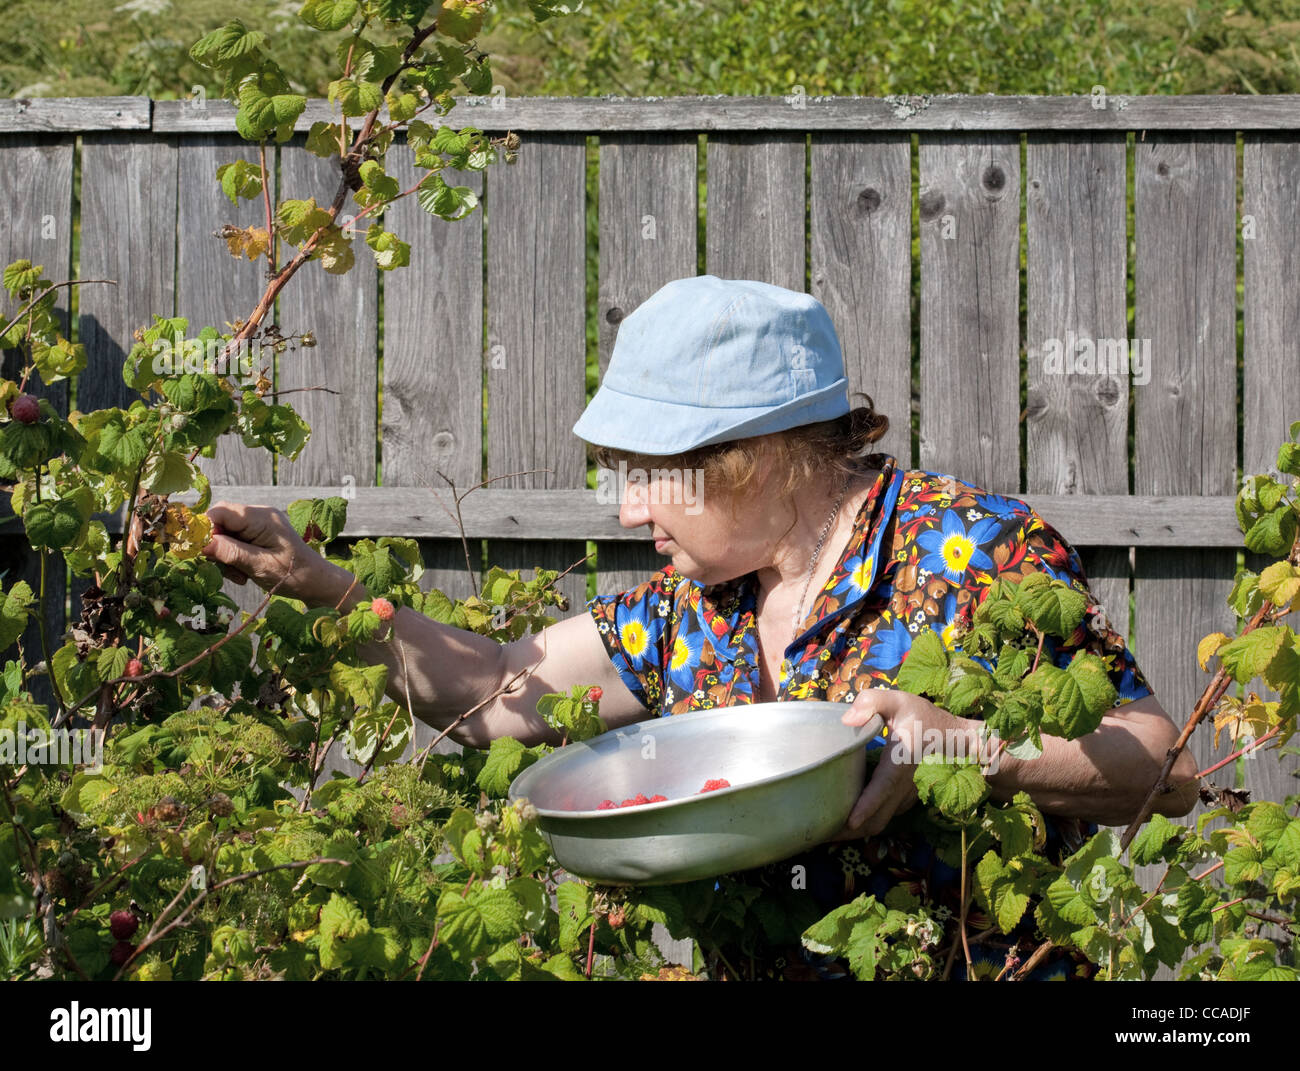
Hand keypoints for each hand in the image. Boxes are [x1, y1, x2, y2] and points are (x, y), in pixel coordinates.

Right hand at [200, 501, 327, 602]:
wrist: (316, 582)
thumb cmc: (293, 575)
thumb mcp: (260, 566)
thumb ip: (231, 553)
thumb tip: (200, 543)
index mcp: (262, 518)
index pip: (220, 511)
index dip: (205, 529)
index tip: (203, 552)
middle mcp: (259, 515)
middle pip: (220, 522)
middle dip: (216, 546)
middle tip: (226, 569)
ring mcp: (258, 524)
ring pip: (224, 534)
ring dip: (225, 556)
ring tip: (240, 576)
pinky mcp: (258, 534)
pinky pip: (234, 541)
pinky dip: (233, 558)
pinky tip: (244, 573)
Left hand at [828, 687, 966, 840]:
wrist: (951, 735)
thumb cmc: (921, 716)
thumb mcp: (898, 700)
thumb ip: (872, 702)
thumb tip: (848, 720)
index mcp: (900, 761)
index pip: (884, 787)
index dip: (868, 805)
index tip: (850, 821)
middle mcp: (904, 784)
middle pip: (879, 817)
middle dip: (851, 830)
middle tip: (820, 834)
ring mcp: (906, 795)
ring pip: (882, 822)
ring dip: (857, 831)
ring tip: (827, 833)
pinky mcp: (904, 798)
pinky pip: (885, 817)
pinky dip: (866, 823)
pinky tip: (845, 823)